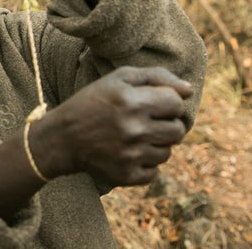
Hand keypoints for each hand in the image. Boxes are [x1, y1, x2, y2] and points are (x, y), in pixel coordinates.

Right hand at [35, 66, 192, 185]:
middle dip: (166, 124)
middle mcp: (133, 129)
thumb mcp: (118, 79)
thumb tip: (190, 90)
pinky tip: (127, 153)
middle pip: (178, 130)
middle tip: (145, 122)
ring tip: (134, 137)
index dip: (167, 102)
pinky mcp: (126, 175)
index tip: (151, 103)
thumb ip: (156, 76)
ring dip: (156, 144)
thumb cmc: (93, 101)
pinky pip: (154, 172)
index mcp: (132, 101)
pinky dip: (145, 164)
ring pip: (167, 153)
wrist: (62, 137)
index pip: (176, 103)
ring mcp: (130, 155)